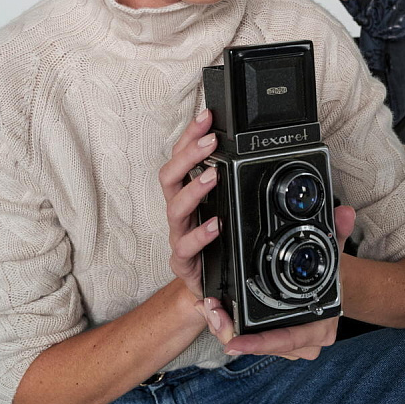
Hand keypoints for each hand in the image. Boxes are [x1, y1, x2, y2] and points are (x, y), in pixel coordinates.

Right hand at [159, 109, 219, 298]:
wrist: (205, 287)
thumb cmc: (210, 243)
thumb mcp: (218, 209)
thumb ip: (222, 183)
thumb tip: (234, 150)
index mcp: (184, 195)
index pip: (180, 158)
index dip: (189, 135)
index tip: (206, 116)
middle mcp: (178, 212)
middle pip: (169, 177)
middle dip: (187, 156)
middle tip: (209, 141)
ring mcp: (178, 235)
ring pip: (175, 209)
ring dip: (194, 190)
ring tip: (214, 176)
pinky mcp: (183, 261)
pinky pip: (186, 247)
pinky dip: (201, 236)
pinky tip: (216, 225)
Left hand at [198, 206, 355, 360]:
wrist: (334, 289)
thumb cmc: (330, 276)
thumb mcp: (333, 254)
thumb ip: (337, 233)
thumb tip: (344, 214)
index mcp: (318, 327)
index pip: (285, 341)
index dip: (257, 343)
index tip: (234, 342)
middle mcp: (304, 341)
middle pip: (261, 346)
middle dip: (230, 331)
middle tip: (211, 309)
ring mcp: (289, 344)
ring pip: (251, 344)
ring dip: (226, 328)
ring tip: (208, 306)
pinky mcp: (276, 339)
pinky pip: (250, 339)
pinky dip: (229, 326)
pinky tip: (212, 310)